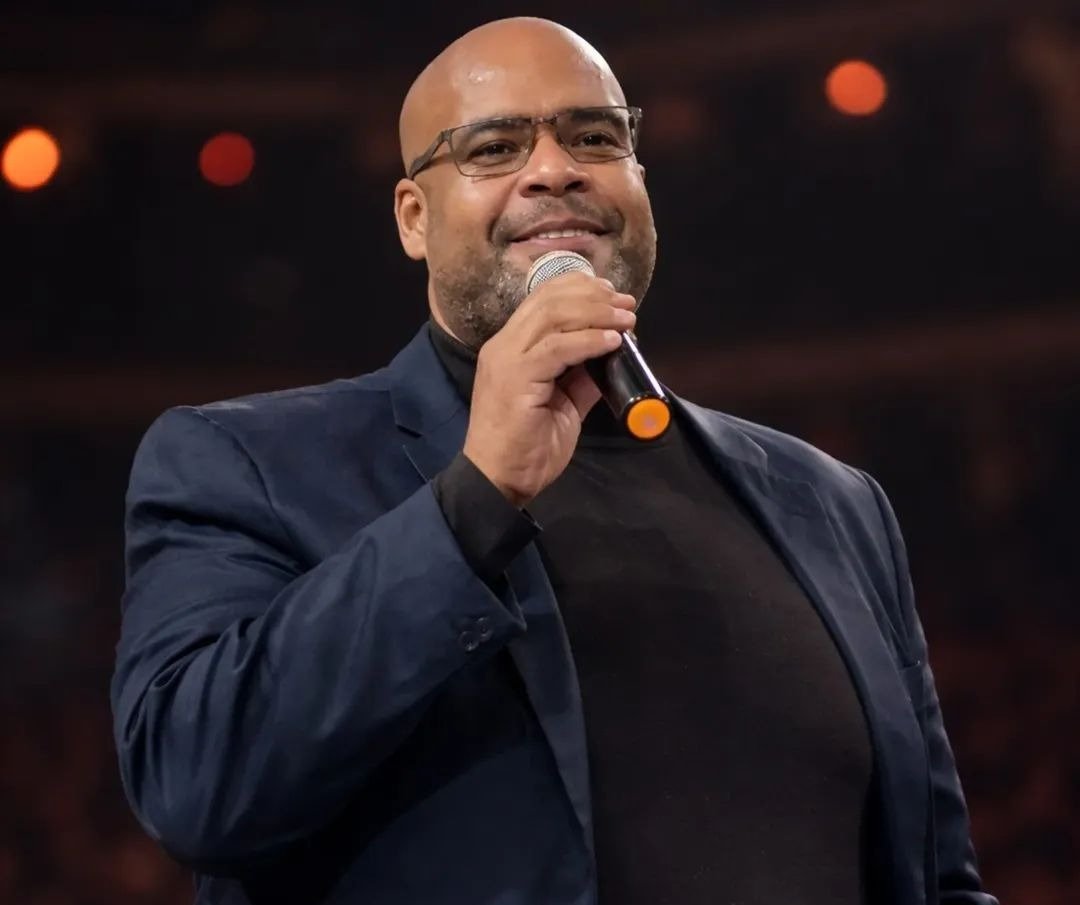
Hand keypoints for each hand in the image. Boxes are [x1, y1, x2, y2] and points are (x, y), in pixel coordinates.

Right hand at [462, 272, 636, 506]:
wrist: (498, 481)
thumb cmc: (527, 448)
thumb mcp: (563, 405)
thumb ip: (580, 378)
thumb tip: (611, 357)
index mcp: (511, 347)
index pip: (542, 299)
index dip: (580, 289)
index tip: (612, 294)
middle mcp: (504, 346)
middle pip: (549, 300)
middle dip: (594, 297)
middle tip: (626, 305)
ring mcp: (507, 360)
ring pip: (553, 316)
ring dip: (596, 314)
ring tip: (626, 320)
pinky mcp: (516, 378)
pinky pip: (557, 348)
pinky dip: (588, 341)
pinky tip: (612, 342)